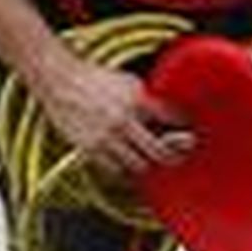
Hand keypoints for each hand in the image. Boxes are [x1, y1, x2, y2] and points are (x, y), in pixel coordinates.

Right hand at [40, 55, 193, 178]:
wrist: (61, 80)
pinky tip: (130, 166)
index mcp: (136, 100)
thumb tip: (168, 113)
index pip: (172, 119)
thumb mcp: (129, 81)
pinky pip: (115, 170)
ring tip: (152, 162)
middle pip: (161, 151)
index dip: (184, 127)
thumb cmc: (95, 78)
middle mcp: (124, 120)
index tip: (190, 131)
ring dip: (149, 165)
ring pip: (140, 165)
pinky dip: (125, 171)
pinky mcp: (90, 149)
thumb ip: (148, 98)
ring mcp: (107, 137)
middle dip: (174, 155)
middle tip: (178, 156)